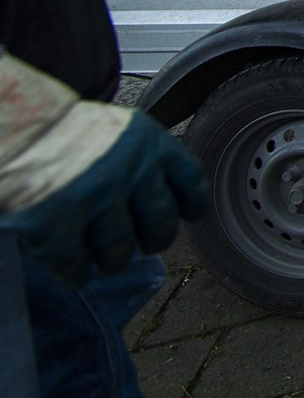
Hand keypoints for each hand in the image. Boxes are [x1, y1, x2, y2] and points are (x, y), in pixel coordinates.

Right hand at [1, 111, 209, 286]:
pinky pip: (74, 264)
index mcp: (148, 141)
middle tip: (142, 244)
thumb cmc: (59, 129)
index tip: (190, 215)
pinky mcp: (54, 224)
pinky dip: (74, 272)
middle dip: (153, 240)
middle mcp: (129, 169)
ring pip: (119, 250)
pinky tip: (71, 270)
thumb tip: (162, 196)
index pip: (189, 179)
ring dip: (112, 260)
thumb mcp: (116, 130)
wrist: (11, 124)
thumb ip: (141, 158)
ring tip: (103, 259)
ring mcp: (93, 197)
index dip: (192, 203)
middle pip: (159, 223)